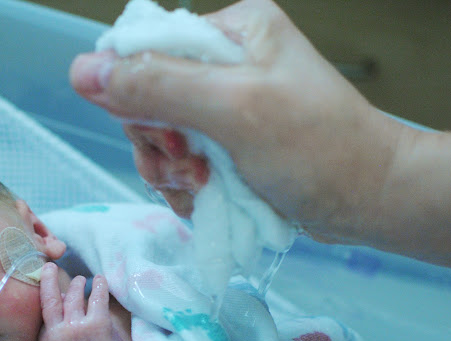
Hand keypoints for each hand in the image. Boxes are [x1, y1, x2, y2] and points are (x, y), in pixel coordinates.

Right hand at [34, 263, 141, 340]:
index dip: (43, 296)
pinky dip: (99, 286)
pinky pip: (97, 297)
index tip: (43, 284)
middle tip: (50, 268)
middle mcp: (59, 330)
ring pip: (74, 295)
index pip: (42, 312)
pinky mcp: (98, 323)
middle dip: (49, 280)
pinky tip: (100, 278)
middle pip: (52, 298)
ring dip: (76, 284)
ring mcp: (78, 325)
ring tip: (79, 279)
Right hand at [70, 0, 404, 243]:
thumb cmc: (316, 148)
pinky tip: (203, 200)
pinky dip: (183, 187)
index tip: (165, 136)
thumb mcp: (233, 109)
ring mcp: (226, 107)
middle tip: (188, 168)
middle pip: (147, 99)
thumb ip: (158, 86)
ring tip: (200, 189)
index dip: (136, 97)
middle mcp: (225, 62)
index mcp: (231, 31)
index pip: (146, 51)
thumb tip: (81, 70)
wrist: (369, 200)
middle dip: (159, 142)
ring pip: (159, 136)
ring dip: (169, 171)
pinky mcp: (228, 145)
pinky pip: (179, 162)